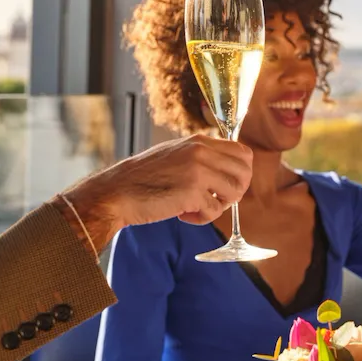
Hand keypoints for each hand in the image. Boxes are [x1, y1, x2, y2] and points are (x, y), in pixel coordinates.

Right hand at [63, 134, 252, 248]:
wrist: (116, 192)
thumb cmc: (144, 179)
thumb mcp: (176, 156)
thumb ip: (202, 158)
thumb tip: (231, 170)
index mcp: (199, 141)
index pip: (243, 153)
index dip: (241, 173)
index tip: (227, 186)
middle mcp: (202, 152)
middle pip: (244, 174)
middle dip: (235, 192)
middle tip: (215, 201)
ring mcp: (198, 170)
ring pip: (234, 193)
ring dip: (218, 206)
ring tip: (196, 207)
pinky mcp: (193, 192)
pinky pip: (215, 211)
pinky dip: (201, 219)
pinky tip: (182, 214)